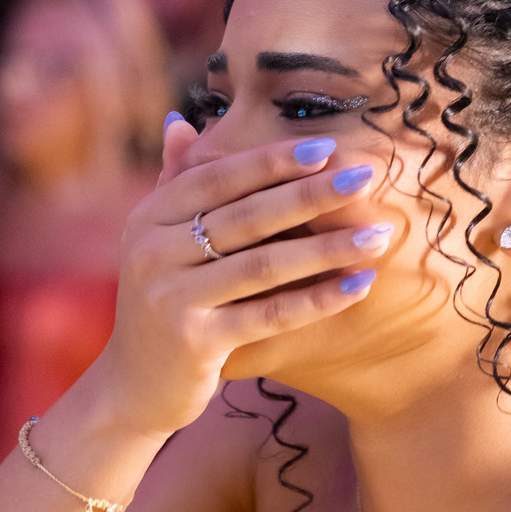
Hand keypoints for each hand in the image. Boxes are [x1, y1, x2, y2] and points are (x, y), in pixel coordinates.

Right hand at [90, 120, 391, 438]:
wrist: (131, 389)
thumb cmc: (161, 305)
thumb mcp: (156, 243)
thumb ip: (173, 183)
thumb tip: (180, 122)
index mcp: (149, 218)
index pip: (219, 178)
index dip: (273, 161)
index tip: (327, 148)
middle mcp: (153, 252)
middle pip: (247, 216)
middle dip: (311, 194)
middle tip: (365, 177)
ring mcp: (171, 298)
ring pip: (264, 264)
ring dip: (328, 247)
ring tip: (379, 235)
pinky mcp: (194, 342)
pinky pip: (269, 315)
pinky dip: (318, 299)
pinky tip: (359, 285)